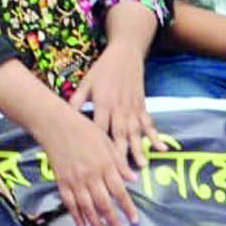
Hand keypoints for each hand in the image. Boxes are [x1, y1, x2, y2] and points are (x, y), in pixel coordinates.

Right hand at [37, 109, 139, 225]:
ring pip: (87, 207)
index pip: (119, 192)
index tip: (134, 221)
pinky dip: (76, 216)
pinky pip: (70, 203)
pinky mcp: (62, 182)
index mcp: (105, 165)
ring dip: (96, 224)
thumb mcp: (107, 142)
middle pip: (104, 204)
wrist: (56, 125)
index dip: (127, 208)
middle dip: (112, 221)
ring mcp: (75, 180)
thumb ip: (120, 162)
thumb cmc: (84, 130)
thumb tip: (133, 179)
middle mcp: (91, 175)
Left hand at [70, 44, 158, 174]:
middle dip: (120, 152)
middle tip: (120, 172)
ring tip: (141, 165)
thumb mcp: (86, 83)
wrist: (125, 53)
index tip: (95, 161)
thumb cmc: (102, 69)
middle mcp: (119, 107)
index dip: (98, 144)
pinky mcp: (142, 106)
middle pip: (119, 133)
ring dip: (139, 148)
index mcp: (103, 102)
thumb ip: (76, 100)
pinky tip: (161, 149)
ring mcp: (132, 108)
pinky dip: (156, 137)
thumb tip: (64, 116)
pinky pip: (149, 124)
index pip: (99, 127)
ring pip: (136, 131)